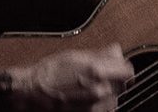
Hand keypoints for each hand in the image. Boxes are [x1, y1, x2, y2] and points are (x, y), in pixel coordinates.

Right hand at [8, 45, 133, 110]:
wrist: (29, 95)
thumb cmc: (47, 74)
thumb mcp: (74, 56)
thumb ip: (101, 54)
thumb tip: (117, 51)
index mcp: (97, 72)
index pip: (128, 71)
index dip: (122, 67)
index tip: (118, 67)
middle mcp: (100, 91)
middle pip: (122, 85)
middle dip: (113, 80)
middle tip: (98, 77)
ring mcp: (95, 108)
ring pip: (114, 99)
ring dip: (107, 94)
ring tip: (88, 89)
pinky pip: (104, 110)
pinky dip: (99, 105)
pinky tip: (84, 100)